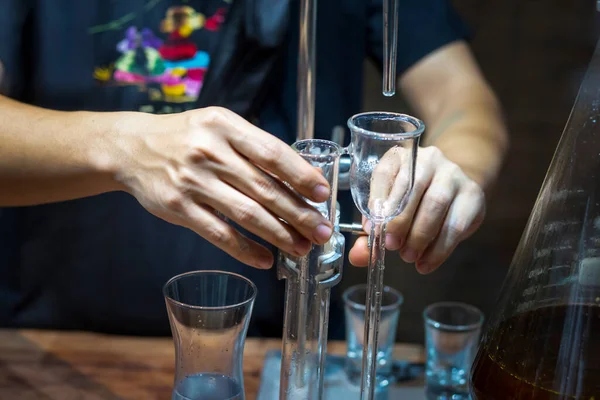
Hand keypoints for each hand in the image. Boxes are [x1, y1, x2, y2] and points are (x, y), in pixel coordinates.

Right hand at [113, 107, 332, 268]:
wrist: (133, 147)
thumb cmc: (187, 137)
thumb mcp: (219, 126)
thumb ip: (253, 146)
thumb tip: (299, 179)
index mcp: (226, 127)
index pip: (273, 153)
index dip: (302, 176)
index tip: (323, 194)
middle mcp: (210, 152)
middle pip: (265, 189)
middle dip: (299, 214)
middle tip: (322, 231)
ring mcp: (193, 182)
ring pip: (246, 214)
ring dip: (279, 235)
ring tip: (302, 248)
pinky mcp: (178, 208)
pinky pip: (219, 234)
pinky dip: (245, 249)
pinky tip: (265, 259)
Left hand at [348, 146, 484, 273]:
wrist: (455, 189)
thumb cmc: (413, 200)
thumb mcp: (390, 209)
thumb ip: (372, 232)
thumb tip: (358, 255)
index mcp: (400, 157)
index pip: (385, 172)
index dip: (377, 201)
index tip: (372, 228)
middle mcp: (428, 159)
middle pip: (413, 186)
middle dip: (399, 221)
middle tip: (392, 246)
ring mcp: (453, 174)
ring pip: (436, 203)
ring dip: (420, 235)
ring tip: (409, 256)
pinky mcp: (472, 195)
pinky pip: (455, 224)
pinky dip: (439, 248)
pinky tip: (427, 262)